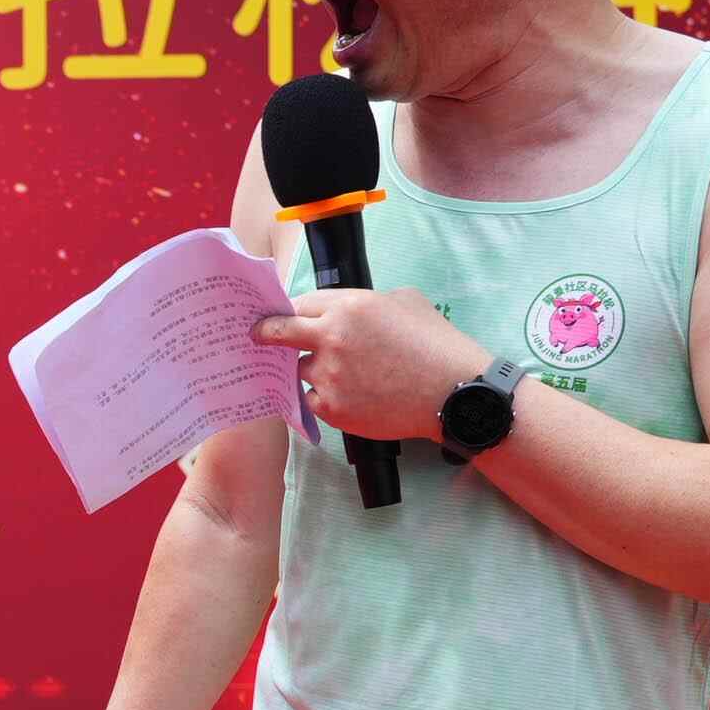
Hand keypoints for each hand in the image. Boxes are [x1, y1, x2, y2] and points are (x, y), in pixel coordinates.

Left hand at [254, 286, 488, 444]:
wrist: (453, 392)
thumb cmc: (436, 345)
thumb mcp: (405, 301)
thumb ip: (366, 302)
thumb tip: (348, 311)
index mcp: (349, 306)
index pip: (299, 303)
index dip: (290, 310)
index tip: (280, 315)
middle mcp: (332, 338)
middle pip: (279, 333)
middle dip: (264, 333)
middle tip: (256, 336)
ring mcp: (329, 375)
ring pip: (300, 371)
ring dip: (312, 371)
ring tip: (343, 376)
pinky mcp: (333, 408)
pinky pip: (311, 400)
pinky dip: (321, 398)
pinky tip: (345, 396)